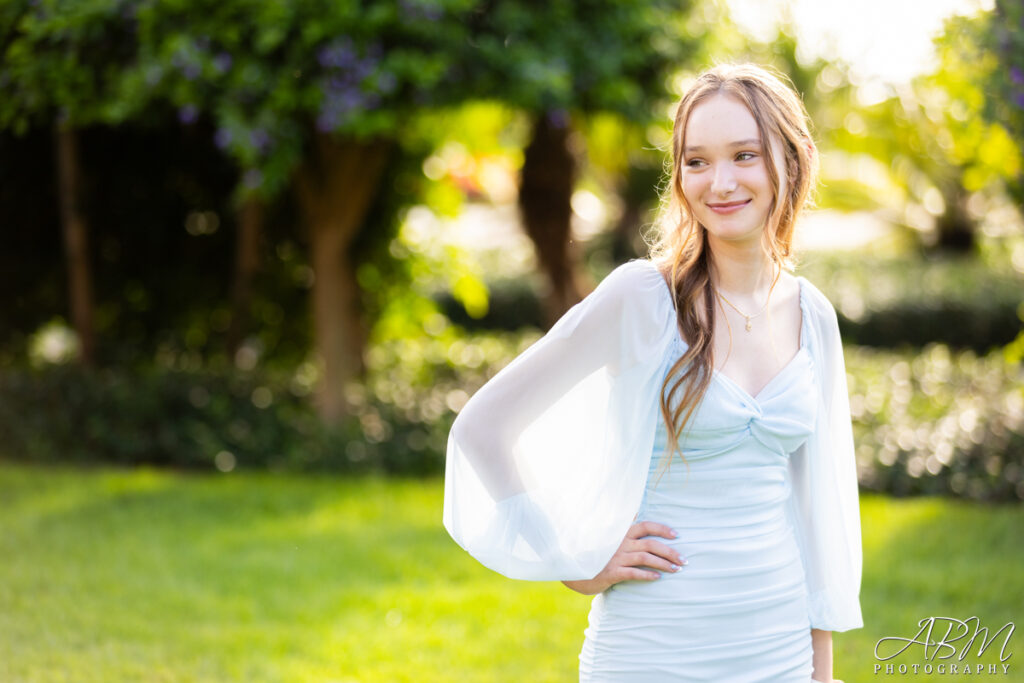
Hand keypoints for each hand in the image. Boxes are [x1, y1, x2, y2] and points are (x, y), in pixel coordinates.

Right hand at [561, 520, 684, 594]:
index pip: (645, 526)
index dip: (661, 528)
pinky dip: (647, 575)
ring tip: (676, 570)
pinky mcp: (612, 572)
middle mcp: (620, 543)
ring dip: (663, 563)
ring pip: (645, 557)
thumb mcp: (606, 537)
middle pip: (650, 543)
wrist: (573, 569)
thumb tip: (635, 511)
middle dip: (670, 551)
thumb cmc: (594, 553)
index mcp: (620, 533)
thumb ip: (621, 526)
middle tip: (684, 560)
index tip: (677, 535)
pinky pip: (634, 573)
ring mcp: (616, 557)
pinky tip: (657, 578)